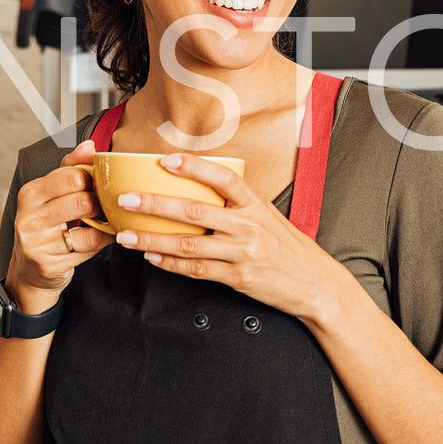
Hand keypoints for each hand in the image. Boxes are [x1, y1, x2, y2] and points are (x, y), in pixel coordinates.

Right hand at [6, 139, 114, 308]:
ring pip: (89, 227)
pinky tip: (100, 238)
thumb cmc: (45, 227)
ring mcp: (37, 243)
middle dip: (100, 203)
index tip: (96, 186)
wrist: (29, 271)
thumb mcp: (51, 194)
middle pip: (83, 200)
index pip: (72, 176)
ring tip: (105, 222)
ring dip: (104, 225)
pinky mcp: (49, 264)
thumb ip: (71, 168)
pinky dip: (101, 242)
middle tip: (103, 206)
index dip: (92, 180)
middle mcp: (29, 218)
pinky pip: (90, 249)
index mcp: (30, 194)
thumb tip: (90, 146)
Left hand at [110, 153, 350, 321]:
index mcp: (256, 204)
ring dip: (152, 240)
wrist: (316, 284)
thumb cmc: (289, 249)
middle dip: (155, 204)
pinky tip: (152, 259)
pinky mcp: (238, 277)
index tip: (167, 159)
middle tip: (127, 199)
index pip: (223, 178)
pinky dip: (171, 265)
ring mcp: (242, 252)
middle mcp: (248, 225)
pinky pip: (197, 270)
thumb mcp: (268, 217)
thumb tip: (201, 190)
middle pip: (194, 211)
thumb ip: (239, 205)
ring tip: (127, 236)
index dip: (194, 167)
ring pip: (188, 244)